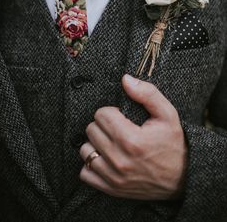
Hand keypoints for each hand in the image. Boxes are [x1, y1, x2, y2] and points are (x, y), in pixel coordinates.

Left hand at [80, 74, 187, 199]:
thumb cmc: (173, 143)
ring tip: (111, 142)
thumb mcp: (167, 114)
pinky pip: (85, 172)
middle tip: (117, 127)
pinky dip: (91, 164)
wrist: (183, 177)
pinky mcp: (111, 189)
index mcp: (132, 140)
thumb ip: (147, 93)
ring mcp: (114, 177)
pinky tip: (105, 157)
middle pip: (91, 130)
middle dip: (103, 125)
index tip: (121, 116)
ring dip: (96, 143)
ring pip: (86, 150)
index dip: (111, 111)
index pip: (101, 114)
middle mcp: (120, 160)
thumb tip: (125, 79)